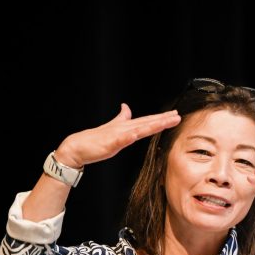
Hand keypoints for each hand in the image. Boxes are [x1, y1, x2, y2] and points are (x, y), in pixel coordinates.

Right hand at [55, 104, 180, 168]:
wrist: (77, 147)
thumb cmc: (94, 139)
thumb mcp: (112, 129)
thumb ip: (121, 119)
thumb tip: (126, 107)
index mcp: (126, 128)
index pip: (147, 122)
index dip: (161, 119)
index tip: (175, 115)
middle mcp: (124, 129)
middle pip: (146, 124)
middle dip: (162, 120)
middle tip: (177, 116)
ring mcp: (117, 135)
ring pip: (138, 129)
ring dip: (152, 125)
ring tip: (165, 122)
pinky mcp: (109, 143)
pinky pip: (121, 140)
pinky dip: (129, 136)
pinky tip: (137, 133)